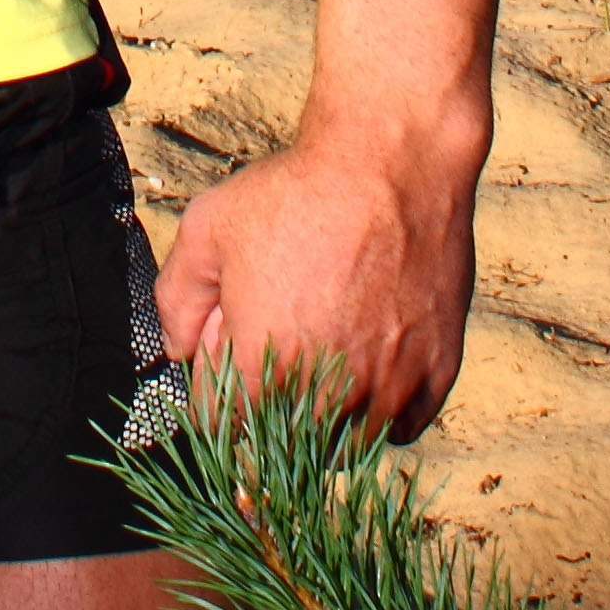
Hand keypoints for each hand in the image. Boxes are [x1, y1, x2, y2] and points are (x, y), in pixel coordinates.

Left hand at [152, 109, 479, 436]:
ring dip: (328, 414)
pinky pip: (400, 428)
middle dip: (270, 404)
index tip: (232, 358)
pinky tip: (369, 362)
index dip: (219, 390)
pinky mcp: (435, 377)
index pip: (223, 427)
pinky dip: (381, 410)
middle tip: (282, 342)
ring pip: (344, 445)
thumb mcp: (206, 230)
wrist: (391, 164)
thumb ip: (175, 301)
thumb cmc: (300, 194)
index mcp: (264, 368)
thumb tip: (180, 350)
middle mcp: (327, 395)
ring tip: (328, 351)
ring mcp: (387, 390)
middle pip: (283, 444)